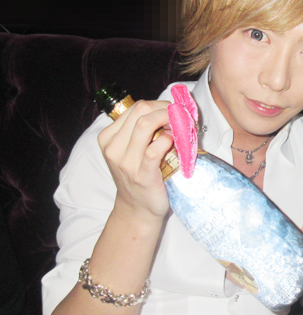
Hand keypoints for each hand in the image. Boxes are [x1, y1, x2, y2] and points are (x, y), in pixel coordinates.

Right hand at [97, 100, 172, 219]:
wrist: (138, 209)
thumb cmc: (139, 176)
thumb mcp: (131, 151)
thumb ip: (141, 132)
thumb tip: (170, 111)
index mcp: (108, 138)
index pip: (136, 107)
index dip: (160, 104)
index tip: (175, 110)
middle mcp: (113, 148)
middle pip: (141, 111)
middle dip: (166, 108)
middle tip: (181, 116)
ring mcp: (126, 162)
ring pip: (145, 125)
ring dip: (169, 120)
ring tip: (181, 126)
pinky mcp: (142, 175)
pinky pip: (154, 150)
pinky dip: (167, 140)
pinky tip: (175, 141)